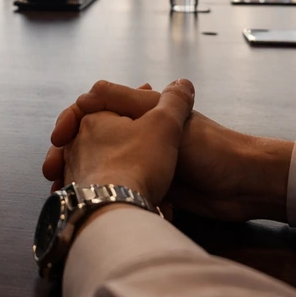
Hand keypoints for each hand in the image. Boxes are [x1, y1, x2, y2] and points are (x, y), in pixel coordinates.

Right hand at [43, 80, 292, 222]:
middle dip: (68, 156)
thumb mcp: (164, 121)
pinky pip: (119, 188)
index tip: (59, 139)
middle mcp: (137, 134)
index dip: (70, 122)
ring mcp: (143, 161)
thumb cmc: (208, 148)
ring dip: (82, 179)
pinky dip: (105, 196)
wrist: (241, 187)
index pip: (91, 109)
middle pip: (90, 140)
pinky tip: (92, 207)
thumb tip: (90, 88)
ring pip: (100, 167)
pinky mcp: (151, 188)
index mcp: (140, 112)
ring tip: (66, 196)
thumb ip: (131, 102)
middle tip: (54, 175)